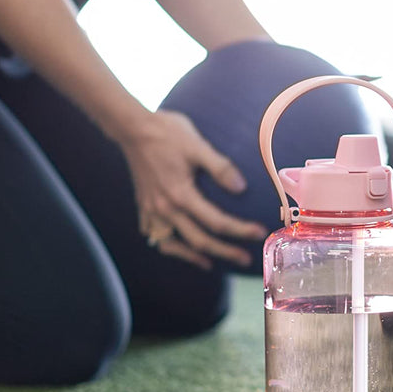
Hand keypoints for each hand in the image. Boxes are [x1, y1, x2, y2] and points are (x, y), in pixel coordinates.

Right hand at [117, 110, 266, 269]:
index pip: (216, 221)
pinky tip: (181, 246)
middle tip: (245, 260)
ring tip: (211, 263)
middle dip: (224, 251)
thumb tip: (242, 187)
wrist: (133, 128)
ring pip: (172, 245)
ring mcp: (151, 210)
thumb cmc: (167, 133)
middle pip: (198, 240)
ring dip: (193, 256)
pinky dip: (170, 246)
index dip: (240, 230)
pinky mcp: (144, 207)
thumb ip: (220, 168)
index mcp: (180, 194)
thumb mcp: (197, 146)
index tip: (259, 233)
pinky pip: (156, 236)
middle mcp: (164, 208)